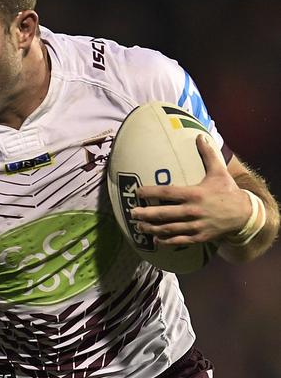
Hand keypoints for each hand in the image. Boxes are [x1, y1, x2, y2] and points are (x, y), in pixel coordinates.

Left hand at [130, 135, 249, 245]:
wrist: (245, 215)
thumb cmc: (228, 191)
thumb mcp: (219, 171)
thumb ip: (208, 154)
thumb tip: (200, 136)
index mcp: (195, 194)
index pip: (167, 193)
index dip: (150, 192)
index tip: (137, 192)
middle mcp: (193, 210)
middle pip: (164, 214)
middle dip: (145, 214)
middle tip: (131, 213)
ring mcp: (195, 226)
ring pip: (169, 229)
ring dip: (152, 228)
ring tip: (139, 226)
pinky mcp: (199, 237)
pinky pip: (179, 241)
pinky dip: (166, 241)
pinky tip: (155, 240)